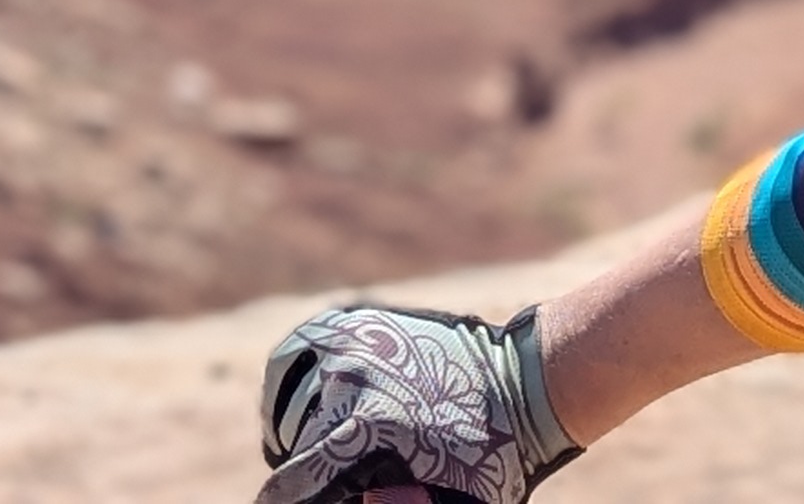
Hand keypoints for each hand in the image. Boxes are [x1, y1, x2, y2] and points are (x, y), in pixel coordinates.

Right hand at [255, 304, 577, 503]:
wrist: (522, 384)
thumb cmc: (488, 457)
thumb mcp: (451, 500)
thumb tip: (356, 496)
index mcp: (365, 425)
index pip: (297, 476)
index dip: (281, 497)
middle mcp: (349, 377)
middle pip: (293, 437)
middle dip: (300, 465)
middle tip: (312, 480)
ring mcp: (348, 340)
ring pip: (286, 396)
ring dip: (289, 424)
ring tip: (302, 448)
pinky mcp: (352, 319)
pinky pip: (295, 353)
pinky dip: (288, 382)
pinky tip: (300, 403)